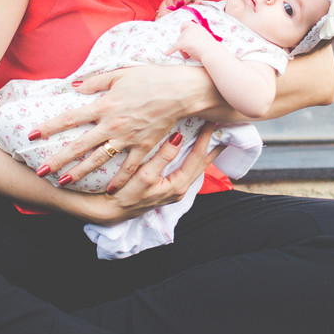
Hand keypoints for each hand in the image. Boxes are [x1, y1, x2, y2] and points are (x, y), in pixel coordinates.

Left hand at [29, 64, 217, 190]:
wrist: (179, 90)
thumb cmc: (150, 78)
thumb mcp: (120, 74)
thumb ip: (95, 81)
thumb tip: (74, 85)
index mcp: (103, 106)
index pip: (69, 119)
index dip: (48, 128)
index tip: (31, 136)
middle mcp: (111, 125)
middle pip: (79, 146)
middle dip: (58, 159)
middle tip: (40, 171)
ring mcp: (127, 138)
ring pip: (99, 159)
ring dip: (80, 172)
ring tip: (64, 183)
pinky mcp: (143, 146)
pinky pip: (129, 167)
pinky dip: (119, 179)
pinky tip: (109, 190)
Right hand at [76, 125, 223, 225]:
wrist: (111, 211)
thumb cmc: (125, 193)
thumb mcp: (144, 175)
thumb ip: (163, 157)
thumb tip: (178, 138)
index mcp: (178, 185)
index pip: (197, 157)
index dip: (205, 139)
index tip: (212, 122)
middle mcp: (180, 188)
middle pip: (202, 163)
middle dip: (212, 146)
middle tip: (222, 128)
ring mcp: (175, 189)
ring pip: (195, 166)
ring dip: (205, 152)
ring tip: (214, 138)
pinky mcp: (168, 187)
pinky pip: (186, 169)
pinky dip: (193, 157)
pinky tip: (194, 150)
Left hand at [167, 20, 218, 61]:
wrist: (212, 52)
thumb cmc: (211, 47)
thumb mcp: (205, 37)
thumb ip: (197, 36)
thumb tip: (191, 41)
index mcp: (196, 26)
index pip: (185, 25)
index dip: (183, 31)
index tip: (184, 37)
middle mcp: (190, 29)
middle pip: (181, 36)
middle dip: (184, 45)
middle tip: (191, 51)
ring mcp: (186, 35)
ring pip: (179, 43)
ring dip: (183, 50)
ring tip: (190, 55)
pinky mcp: (182, 42)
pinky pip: (174, 47)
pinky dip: (170, 51)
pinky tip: (167, 54)